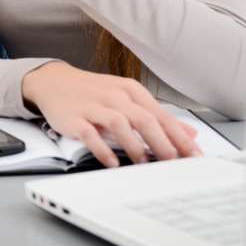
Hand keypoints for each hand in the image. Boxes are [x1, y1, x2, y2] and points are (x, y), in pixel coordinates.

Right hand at [23, 62, 200, 166]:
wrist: (52, 81)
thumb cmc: (91, 92)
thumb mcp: (127, 97)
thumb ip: (156, 115)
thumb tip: (189, 133)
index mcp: (130, 90)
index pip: (161, 115)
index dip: (180, 137)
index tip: (194, 156)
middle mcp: (113, 96)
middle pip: (144, 119)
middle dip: (162, 144)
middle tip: (173, 164)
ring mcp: (92, 106)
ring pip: (119, 124)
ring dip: (134, 146)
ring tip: (143, 163)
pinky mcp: (73, 117)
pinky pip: (89, 134)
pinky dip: (102, 149)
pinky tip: (111, 162)